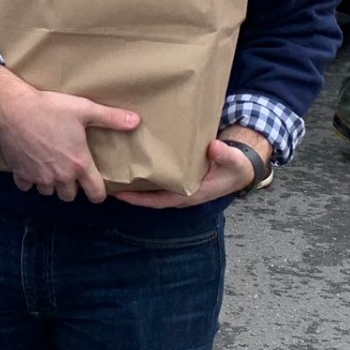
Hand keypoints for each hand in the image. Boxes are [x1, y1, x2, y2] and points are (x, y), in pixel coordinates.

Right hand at [0, 67, 138, 202]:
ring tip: (51, 168)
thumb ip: (111, 118)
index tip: (97, 186)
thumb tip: (136, 121)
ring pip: (48, 192)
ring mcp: (38, 177)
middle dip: (72, 187)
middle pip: (70, 196)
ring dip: (51, 184)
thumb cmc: (50, 108)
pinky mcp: (20, 173)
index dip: (99, 193)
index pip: (95, 193)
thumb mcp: (84, 109)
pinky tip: (31, 166)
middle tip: (71, 171)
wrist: (13, 109)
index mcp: (79, 164)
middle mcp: (60, 176)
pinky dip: (29, 180)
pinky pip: (26, 186)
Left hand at [115, 137, 260, 208]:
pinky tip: (132, 160)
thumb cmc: (236, 167)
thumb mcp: (234, 162)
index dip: (139, 199)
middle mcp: (180, 192)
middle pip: (149, 195)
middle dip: (130, 190)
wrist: (242, 165)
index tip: (120, 195)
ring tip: (114, 169)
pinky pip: (158, 177)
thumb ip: (225, 156)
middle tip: (107, 180)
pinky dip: (145, 172)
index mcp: (190, 194)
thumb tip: (214, 148)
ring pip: (152, 187)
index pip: (159, 201)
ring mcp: (179, 185)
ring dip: (135, 180)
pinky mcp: (179, 176)